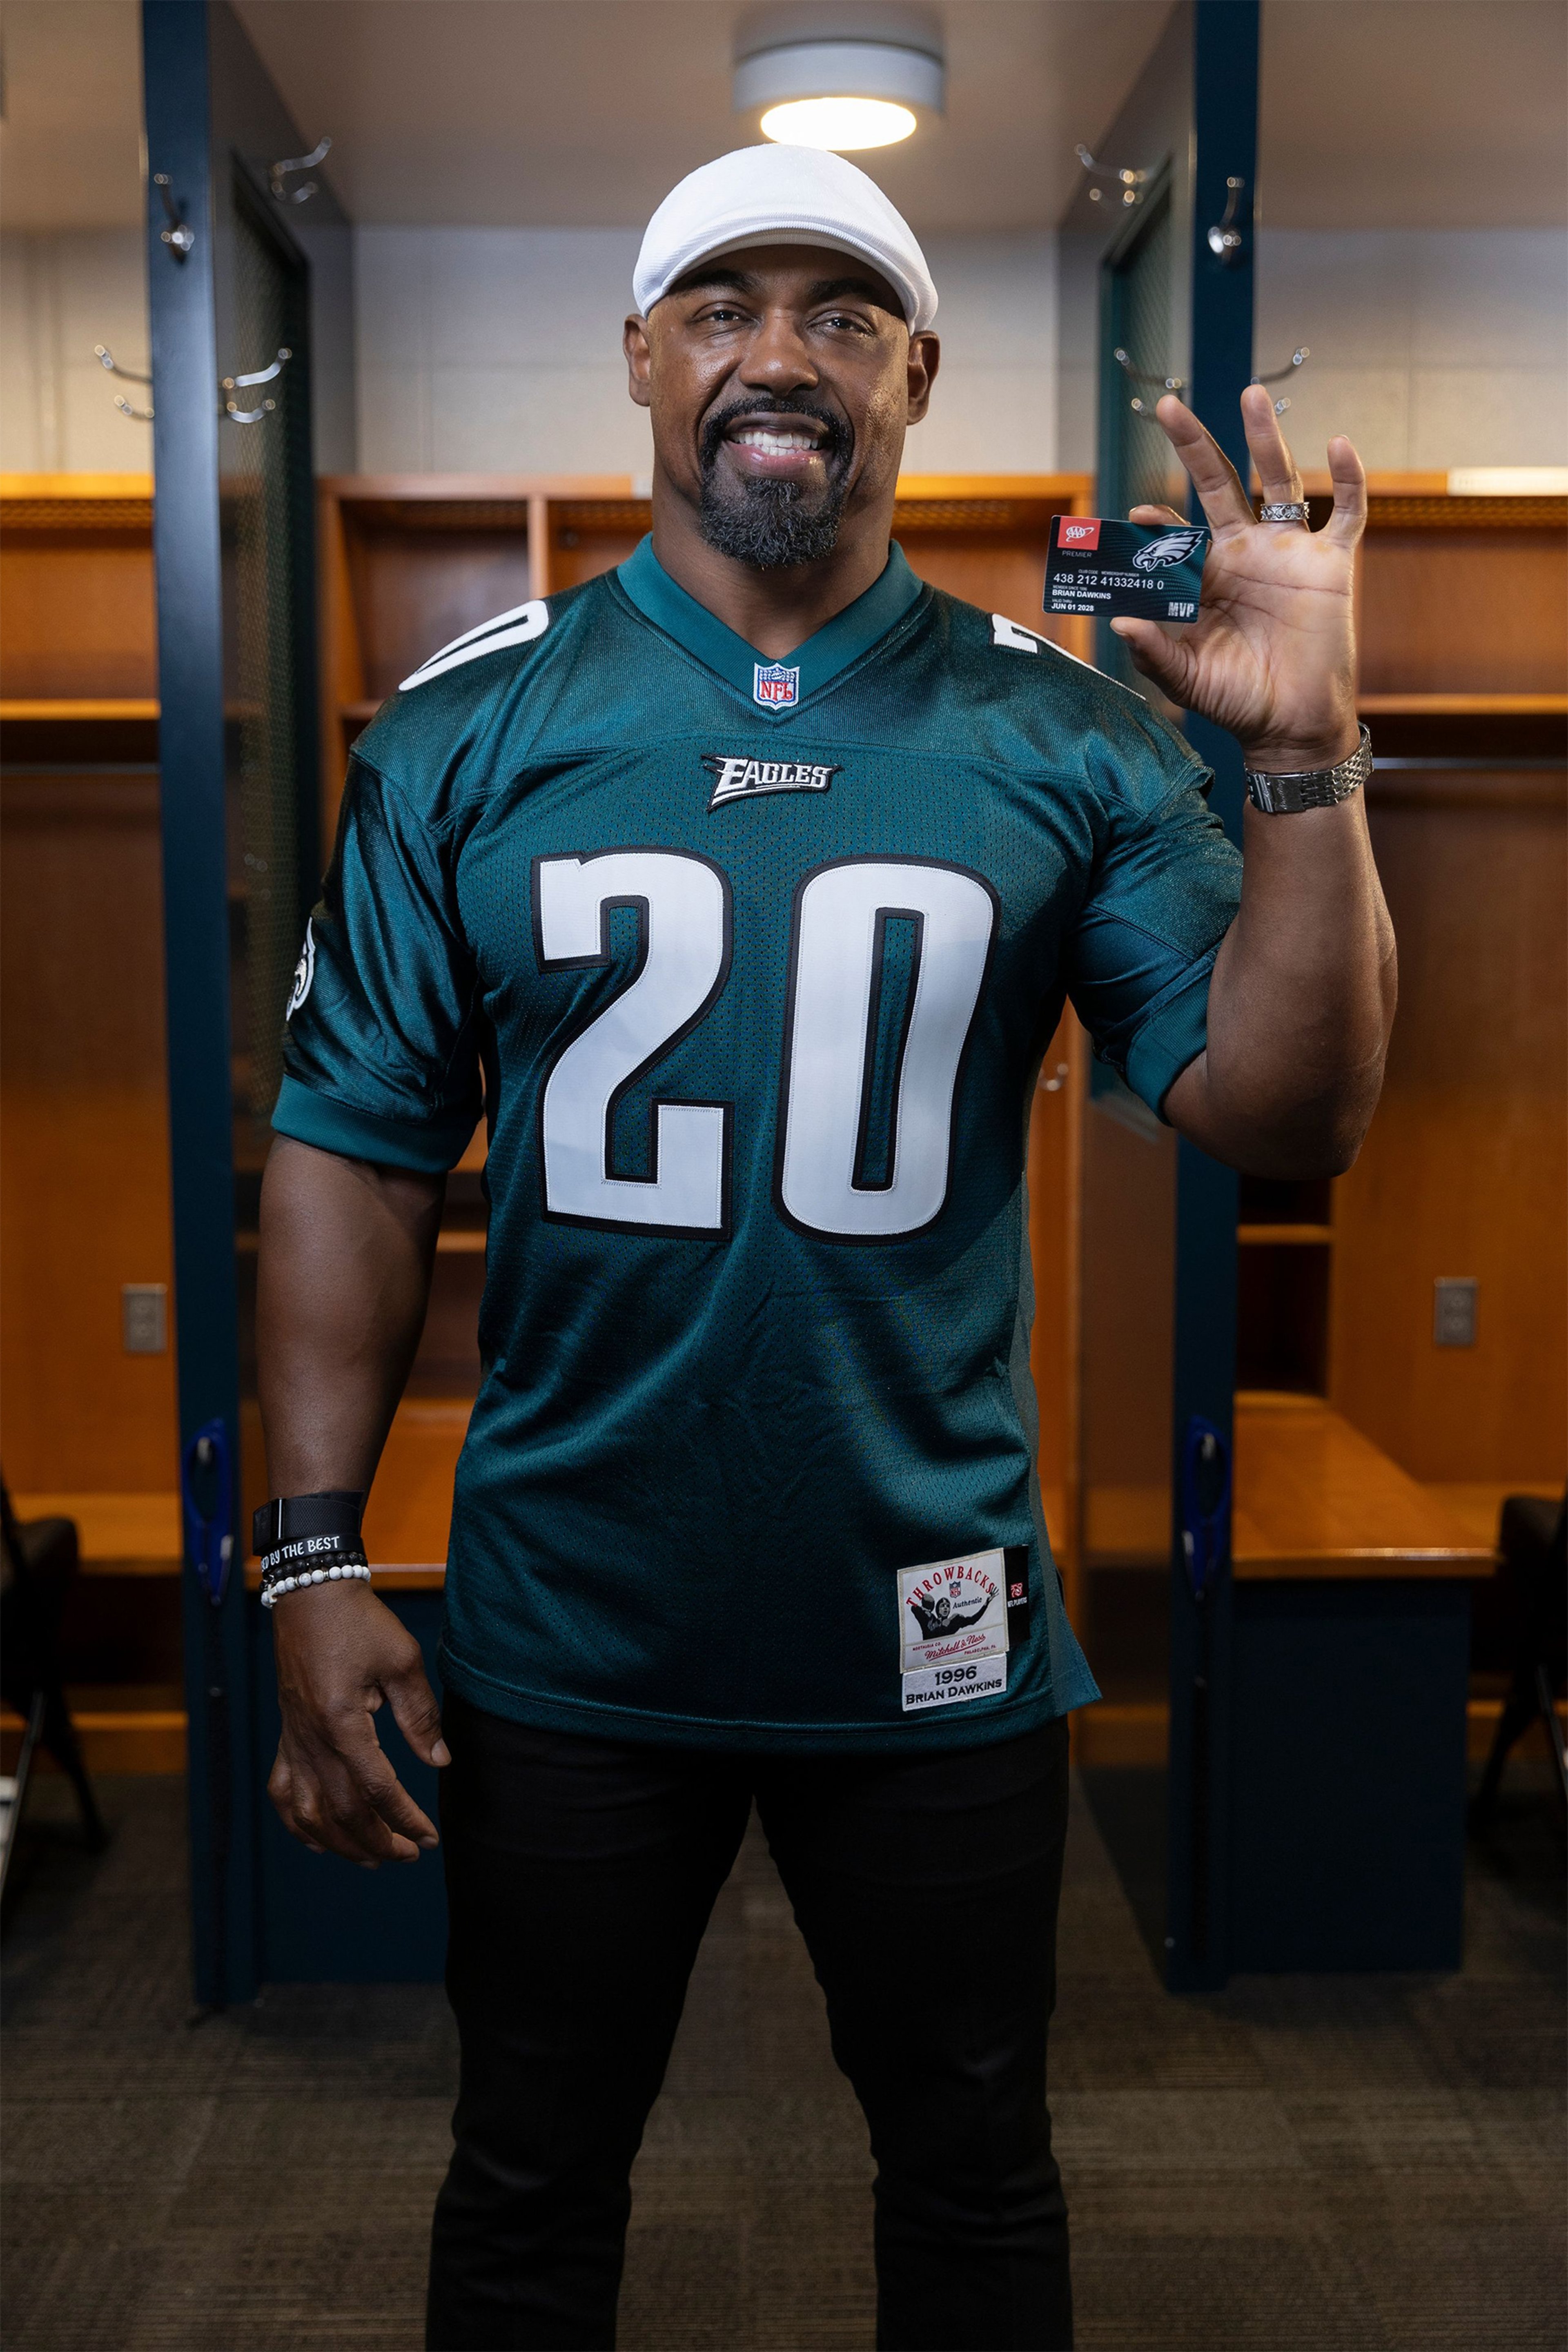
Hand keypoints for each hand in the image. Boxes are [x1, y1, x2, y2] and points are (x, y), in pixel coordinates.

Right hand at [268, 1580, 448, 1866]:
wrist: (312, 1595)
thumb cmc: (359, 1621)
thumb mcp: (402, 1661)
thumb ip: (420, 1715)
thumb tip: (439, 1761)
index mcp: (342, 1722)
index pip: (378, 1789)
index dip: (405, 1819)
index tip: (428, 1837)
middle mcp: (312, 1739)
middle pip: (341, 1812)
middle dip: (377, 1841)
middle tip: (409, 1854)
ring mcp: (293, 1739)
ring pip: (308, 1812)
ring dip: (340, 1843)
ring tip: (371, 1857)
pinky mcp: (286, 1734)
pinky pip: (282, 1791)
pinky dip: (297, 1823)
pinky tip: (318, 1840)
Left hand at [1110, 385, 1364, 771]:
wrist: (1292, 727)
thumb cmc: (1238, 702)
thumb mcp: (1186, 679)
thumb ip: (1153, 651)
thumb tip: (1118, 621)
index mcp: (1207, 577)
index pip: (1176, 533)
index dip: (1156, 522)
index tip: (1136, 516)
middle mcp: (1246, 553)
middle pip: (1219, 483)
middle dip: (1194, 445)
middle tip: (1168, 406)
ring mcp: (1290, 551)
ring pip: (1279, 480)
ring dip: (1266, 438)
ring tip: (1250, 393)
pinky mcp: (1332, 562)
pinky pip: (1346, 510)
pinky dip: (1348, 478)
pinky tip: (1338, 444)